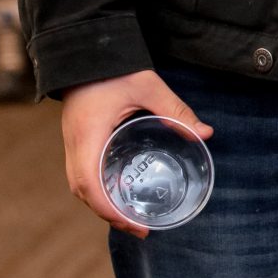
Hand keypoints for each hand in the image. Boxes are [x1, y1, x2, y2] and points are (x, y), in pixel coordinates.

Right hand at [60, 69, 212, 234]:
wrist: (82, 48)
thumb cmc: (113, 67)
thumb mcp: (148, 86)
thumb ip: (175, 111)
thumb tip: (205, 134)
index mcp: (89, 134)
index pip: (89, 183)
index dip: (107, 209)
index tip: (132, 223)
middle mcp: (75, 143)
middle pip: (82, 191)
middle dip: (108, 214)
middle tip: (139, 229)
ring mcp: (72, 141)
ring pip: (79, 184)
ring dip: (101, 204)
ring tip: (129, 218)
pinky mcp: (75, 138)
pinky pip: (81, 172)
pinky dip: (97, 188)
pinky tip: (118, 192)